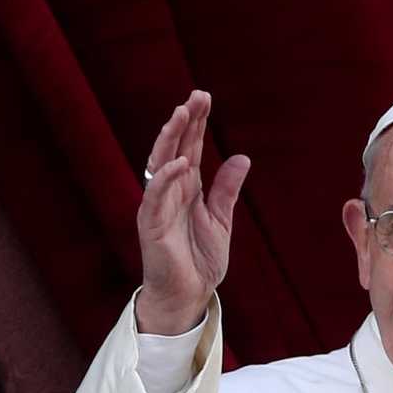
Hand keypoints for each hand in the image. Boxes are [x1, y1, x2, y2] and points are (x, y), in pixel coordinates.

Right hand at [136, 90, 250, 334]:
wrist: (188, 296)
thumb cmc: (199, 261)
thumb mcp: (221, 220)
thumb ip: (227, 190)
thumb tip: (241, 157)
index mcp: (188, 189)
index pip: (190, 147)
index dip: (197, 123)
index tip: (204, 97)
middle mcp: (170, 192)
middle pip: (175, 148)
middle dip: (184, 121)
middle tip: (196, 96)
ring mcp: (158, 206)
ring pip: (160, 164)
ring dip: (170, 139)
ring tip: (181, 114)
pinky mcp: (150, 225)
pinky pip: (155, 197)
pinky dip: (165, 178)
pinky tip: (180, 162)